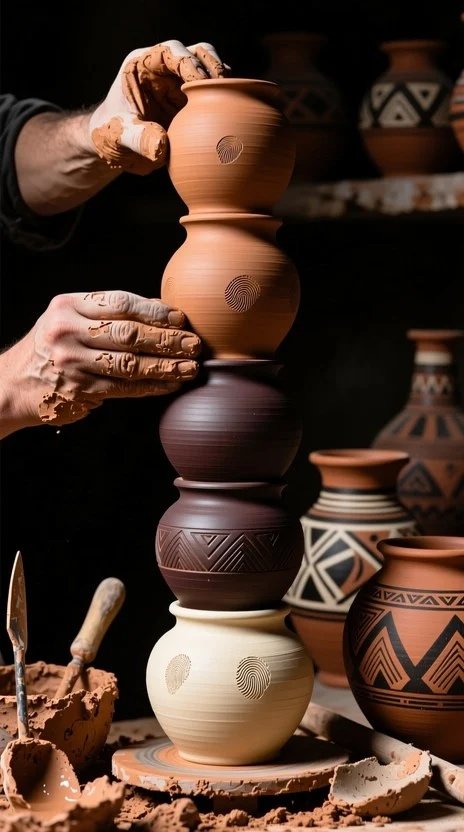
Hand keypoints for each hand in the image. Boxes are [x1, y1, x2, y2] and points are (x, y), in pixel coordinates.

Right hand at [0, 290, 200, 434]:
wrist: (13, 383)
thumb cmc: (53, 345)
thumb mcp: (70, 317)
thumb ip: (109, 312)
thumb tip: (162, 309)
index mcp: (68, 305)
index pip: (120, 303)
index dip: (155, 311)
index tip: (181, 319)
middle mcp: (67, 331)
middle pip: (129, 334)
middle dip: (167, 340)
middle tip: (195, 344)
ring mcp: (72, 362)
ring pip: (130, 364)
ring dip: (166, 367)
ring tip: (191, 367)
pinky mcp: (79, 390)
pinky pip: (124, 388)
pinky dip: (152, 386)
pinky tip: (171, 384)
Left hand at [89, 40, 227, 173]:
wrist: (118, 148)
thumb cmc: (112, 136)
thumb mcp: (119, 138)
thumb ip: (139, 140)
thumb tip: (162, 147)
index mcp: (141, 65)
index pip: (169, 51)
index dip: (188, 63)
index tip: (199, 84)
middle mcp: (164, 69)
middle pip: (196, 52)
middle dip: (212, 67)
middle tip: (223, 89)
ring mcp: (180, 84)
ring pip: (210, 70)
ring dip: (223, 82)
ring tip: (231, 100)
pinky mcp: (192, 103)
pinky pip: (214, 94)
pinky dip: (225, 99)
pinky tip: (231, 114)